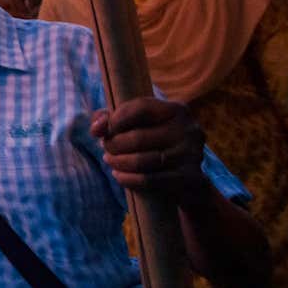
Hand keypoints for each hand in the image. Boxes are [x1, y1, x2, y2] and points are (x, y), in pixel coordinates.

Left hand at [92, 97, 208, 205]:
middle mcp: (189, 130)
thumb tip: (96, 128)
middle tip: (106, 148)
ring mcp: (191, 155)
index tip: (103, 130)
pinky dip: (128, 179)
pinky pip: (150, 180)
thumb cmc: (154, 141)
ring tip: (109, 160)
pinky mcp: (189, 177)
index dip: (115, 119)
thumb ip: (111, 118)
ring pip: (142, 161)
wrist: (187, 178)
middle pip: (137, 137)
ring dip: (118, 162)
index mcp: (177, 110)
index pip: (140, 108)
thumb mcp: (136, 124)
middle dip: (113, 144)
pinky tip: (118, 175)